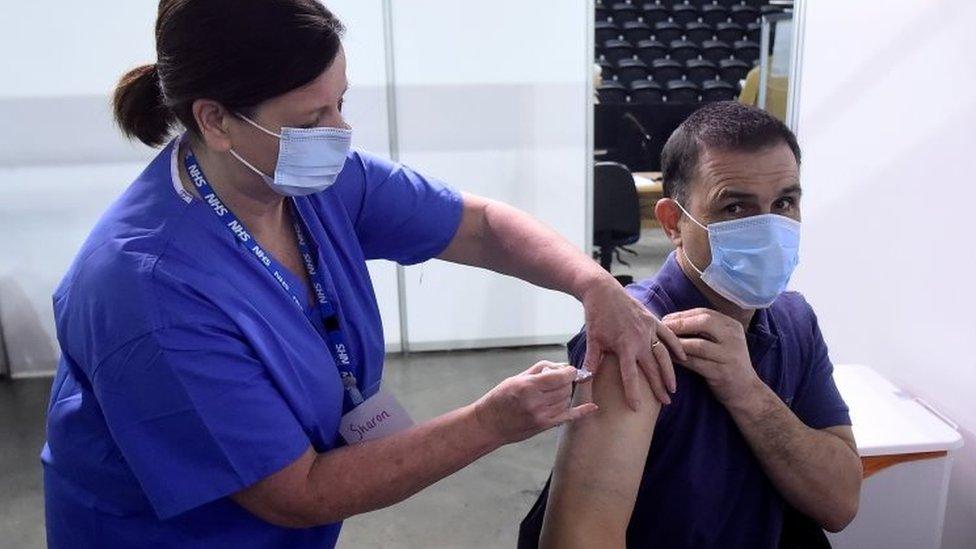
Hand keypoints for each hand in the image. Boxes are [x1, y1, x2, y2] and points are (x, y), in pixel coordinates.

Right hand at [473, 361, 597, 444]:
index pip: (560, 376)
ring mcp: (541, 416)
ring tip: (554, 392)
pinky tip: (592, 407)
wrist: (489, 424)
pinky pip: (568, 417)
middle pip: (566, 388)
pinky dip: (582, 412)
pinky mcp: (544, 426)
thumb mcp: (517, 378)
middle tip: (559, 381)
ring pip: (567, 400)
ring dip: (566, 393)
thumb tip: (562, 366)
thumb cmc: (500, 398)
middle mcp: (536, 402)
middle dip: (566, 382)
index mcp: (528, 387)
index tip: (570, 370)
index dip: (569, 371)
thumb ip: (541, 370)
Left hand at [581, 277, 685, 408]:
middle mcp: (640, 339)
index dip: (633, 393)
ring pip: (664, 354)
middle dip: (659, 387)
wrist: (603, 291)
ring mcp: (649, 329)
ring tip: (673, 387)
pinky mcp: (653, 320)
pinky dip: (677, 346)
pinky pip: (669, 335)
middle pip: (652, 368)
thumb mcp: (593, 340)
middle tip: (666, 403)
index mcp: (624, 346)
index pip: (630, 376)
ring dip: (670, 371)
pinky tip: (684, 358)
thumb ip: (591, 362)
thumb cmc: (596, 316)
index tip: (637, 409)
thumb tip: (584, 381)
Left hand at [662, 308, 760, 405]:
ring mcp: (729, 355)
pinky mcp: (722, 373)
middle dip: (679, 324)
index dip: (682, 315)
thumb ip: (703, 330)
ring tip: (662, 343)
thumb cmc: (726, 363)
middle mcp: (734, 337)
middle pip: (703, 323)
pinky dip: (680, 360)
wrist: (745, 391)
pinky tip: (669, 359)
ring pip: (698, 344)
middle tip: (662, 329)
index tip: (665, 319)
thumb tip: (671, 320)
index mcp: (732, 326)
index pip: (704, 313)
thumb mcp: (721, 342)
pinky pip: (696, 363)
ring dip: (677, 343)